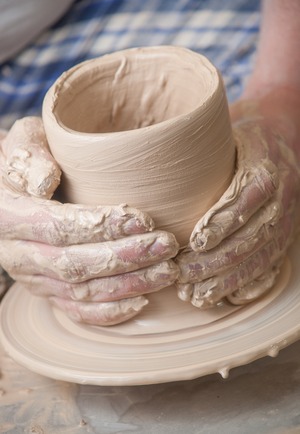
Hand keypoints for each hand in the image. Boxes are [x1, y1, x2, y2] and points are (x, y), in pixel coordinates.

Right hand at [0, 117, 178, 324]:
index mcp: (9, 216)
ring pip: (82, 291)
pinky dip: (110, 312)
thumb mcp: (23, 142)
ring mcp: (34, 278)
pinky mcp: (47, 291)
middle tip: (167, 246)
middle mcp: (18, 254)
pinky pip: (76, 310)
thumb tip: (43, 181)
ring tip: (167, 271)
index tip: (144, 220)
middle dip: (126, 258)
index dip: (102, 227)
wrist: (10, 193)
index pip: (58, 227)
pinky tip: (143, 302)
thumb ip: (29, 156)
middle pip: (75, 265)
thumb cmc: (26, 160)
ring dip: (128, 285)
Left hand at [175, 89, 299, 307]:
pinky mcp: (283, 241)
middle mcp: (281, 199)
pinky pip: (270, 268)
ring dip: (227, 279)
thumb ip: (200, 151)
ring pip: (261, 257)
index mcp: (265, 168)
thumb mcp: (227, 135)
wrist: (281, 144)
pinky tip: (223, 297)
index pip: (249, 196)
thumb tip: (150, 158)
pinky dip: (247, 285)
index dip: (224, 220)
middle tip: (183, 274)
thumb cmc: (241, 143)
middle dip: (217, 260)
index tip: (197, 240)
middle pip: (253, 234)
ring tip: (195, 294)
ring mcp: (285, 223)